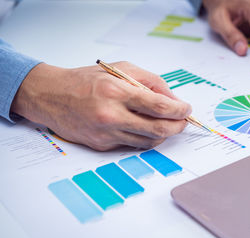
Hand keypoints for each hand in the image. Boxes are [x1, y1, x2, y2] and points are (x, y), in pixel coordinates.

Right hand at [11, 62, 191, 150]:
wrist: (51, 96)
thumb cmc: (86, 80)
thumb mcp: (120, 69)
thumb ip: (150, 82)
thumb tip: (173, 99)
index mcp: (116, 92)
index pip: (158, 106)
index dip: (179, 110)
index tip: (186, 110)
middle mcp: (111, 116)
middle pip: (158, 129)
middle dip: (177, 126)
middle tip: (183, 121)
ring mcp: (106, 134)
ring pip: (148, 142)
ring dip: (163, 134)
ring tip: (166, 123)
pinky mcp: (102, 146)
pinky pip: (132, 145)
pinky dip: (144, 137)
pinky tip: (144, 127)